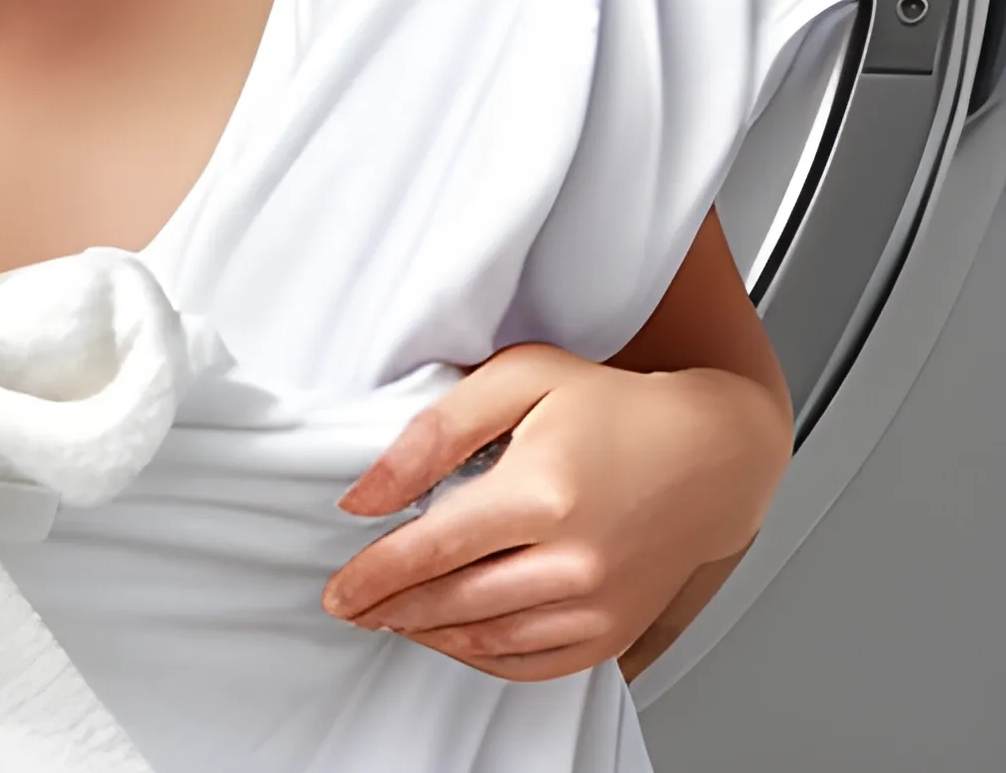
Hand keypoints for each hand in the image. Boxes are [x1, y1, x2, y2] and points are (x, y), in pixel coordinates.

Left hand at [319, 341, 790, 680]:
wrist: (709, 452)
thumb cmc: (613, 407)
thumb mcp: (518, 381)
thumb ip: (436, 433)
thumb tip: (368, 493)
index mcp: (541, 495)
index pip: (432, 550)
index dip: (375, 574)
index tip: (337, 589)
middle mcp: (573, 562)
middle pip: (453, 603)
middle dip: (388, 609)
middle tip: (348, 606)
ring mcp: (598, 606)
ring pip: (489, 641)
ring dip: (429, 635)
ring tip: (389, 618)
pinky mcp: (614, 631)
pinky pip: (534, 664)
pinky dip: (484, 658)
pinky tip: (453, 637)